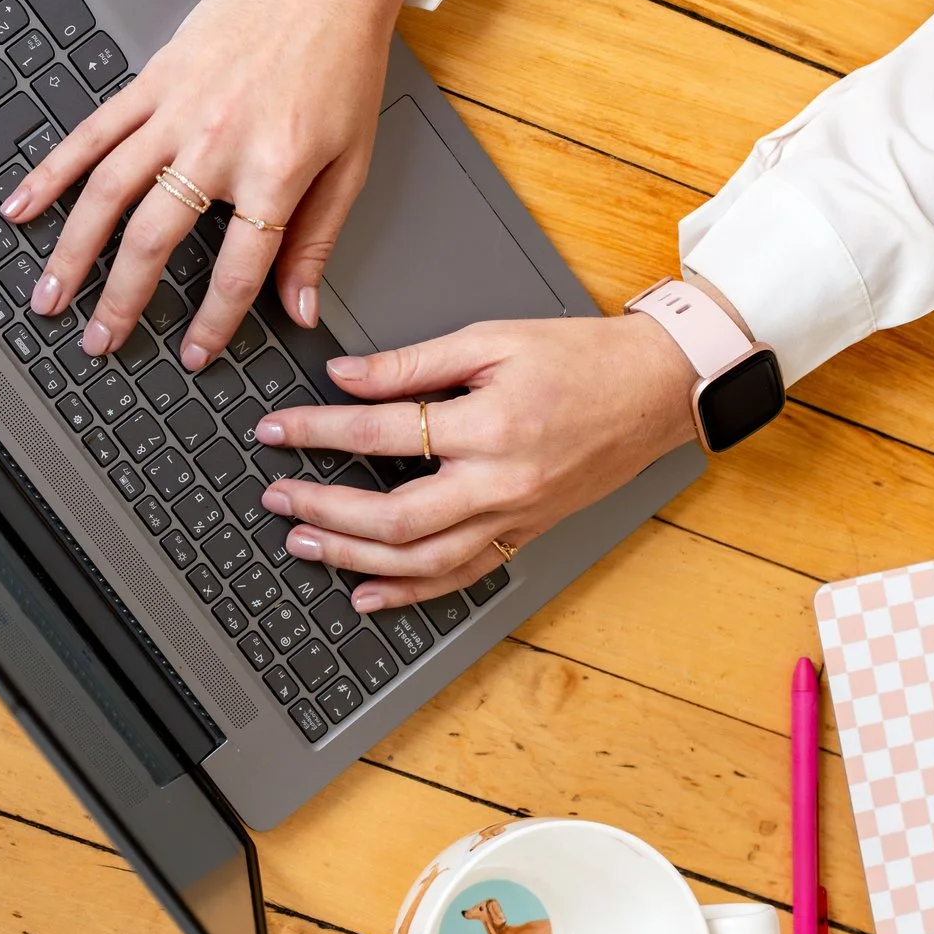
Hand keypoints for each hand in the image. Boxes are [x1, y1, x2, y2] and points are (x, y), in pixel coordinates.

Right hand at [1, 0, 404, 368]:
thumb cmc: (343, 64)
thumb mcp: (351, 163)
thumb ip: (317, 240)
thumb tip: (300, 308)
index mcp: (272, 171)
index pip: (236, 271)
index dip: (213, 324)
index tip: (193, 354)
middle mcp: (216, 144)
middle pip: (152, 241)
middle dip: (119, 302)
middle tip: (99, 341)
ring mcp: (175, 110)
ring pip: (106, 192)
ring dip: (71, 251)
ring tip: (48, 296)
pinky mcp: (152, 79)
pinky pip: (91, 133)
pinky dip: (51, 171)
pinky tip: (22, 204)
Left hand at [253, 314, 702, 611]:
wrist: (657, 388)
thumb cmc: (581, 357)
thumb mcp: (493, 339)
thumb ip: (413, 362)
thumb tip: (345, 376)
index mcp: (490, 424)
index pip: (382, 432)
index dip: (319, 431)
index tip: (276, 428)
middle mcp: (502, 483)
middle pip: (394, 517)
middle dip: (325, 508)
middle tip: (276, 497)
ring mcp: (515, 517)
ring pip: (423, 561)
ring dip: (355, 559)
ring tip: (303, 544)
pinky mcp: (525, 533)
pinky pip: (462, 576)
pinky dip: (410, 592)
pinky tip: (367, 594)